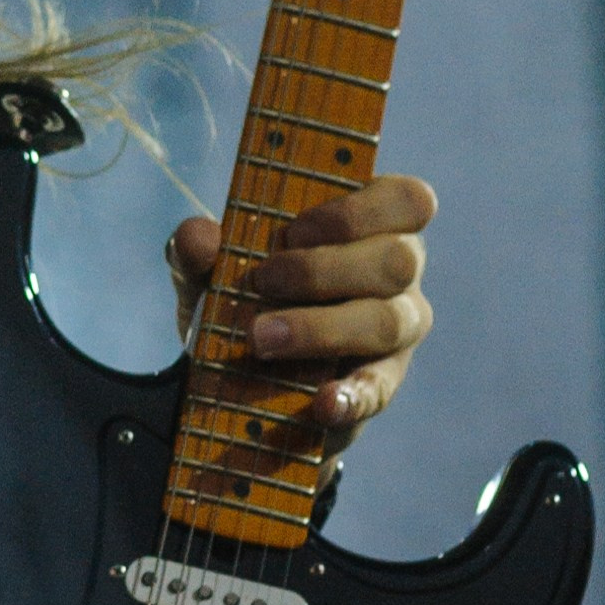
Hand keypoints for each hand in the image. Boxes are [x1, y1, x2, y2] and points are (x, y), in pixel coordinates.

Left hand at [168, 172, 435, 436]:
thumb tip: (197, 239)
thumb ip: (199, 249)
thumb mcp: (215, 267)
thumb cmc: (248, 291)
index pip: (407, 200)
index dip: (358, 211)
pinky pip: (380, 389)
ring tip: (261, 339)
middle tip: (261, 281)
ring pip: (388, 322)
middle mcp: (401, 274)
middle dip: (322, 271)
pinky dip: (352, 396)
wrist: (242, 367)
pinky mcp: (382, 383)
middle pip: (396, 262)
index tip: (296, 230)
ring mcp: (399, 330)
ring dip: (322, 329)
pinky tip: (323, 403)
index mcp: (376, 224)